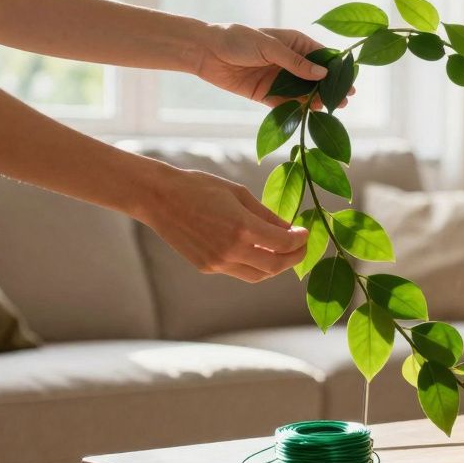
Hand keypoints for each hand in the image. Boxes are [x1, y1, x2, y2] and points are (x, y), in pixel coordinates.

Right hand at [136, 164, 307, 282]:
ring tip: (283, 252)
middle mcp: (231, 250)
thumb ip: (266, 215)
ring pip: (257, 275)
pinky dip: (254, 265)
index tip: (305, 233)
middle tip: (302, 247)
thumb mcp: (239, 194)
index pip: (283, 244)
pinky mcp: (206, 267)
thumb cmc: (200, 187)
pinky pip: (238, 271)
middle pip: (274, 266)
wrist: (158, 197)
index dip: (300, 241)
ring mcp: (217, 262)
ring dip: (275, 267)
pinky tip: (258, 251)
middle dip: (293, 258)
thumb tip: (289, 229)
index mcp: (242, 228)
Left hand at [191, 24, 351, 106]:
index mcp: (295, 43)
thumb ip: (295, 63)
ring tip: (330, 108)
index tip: (349, 80)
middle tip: (345, 100)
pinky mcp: (268, 94)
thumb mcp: (269, 47)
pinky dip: (298, 110)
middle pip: (316, 77)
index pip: (322, 57)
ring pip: (304, 92)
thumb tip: (323, 74)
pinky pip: (287, 104)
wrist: (206, 52)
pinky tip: (310, 115)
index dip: (336, 69)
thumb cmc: (237, 40)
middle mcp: (290, 62)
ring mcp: (280, 79)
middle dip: (330, 88)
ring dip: (316, 101)